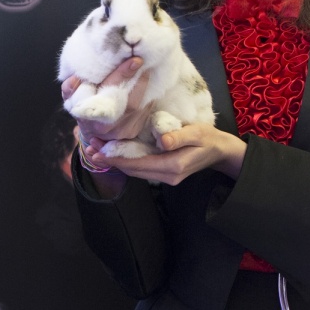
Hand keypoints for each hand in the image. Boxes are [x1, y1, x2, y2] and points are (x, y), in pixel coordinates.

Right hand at [62, 57, 151, 143]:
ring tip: (145, 70)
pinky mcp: (135, 131)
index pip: (109, 93)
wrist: (92, 131)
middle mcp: (109, 127)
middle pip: (131, 103)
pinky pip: (146, 111)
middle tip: (143, 63)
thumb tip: (74, 79)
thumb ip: (70, 89)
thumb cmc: (83, 109)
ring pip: (141, 107)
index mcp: (91, 116)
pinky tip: (145, 85)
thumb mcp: (71, 99)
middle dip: (140, 81)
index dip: (122, 75)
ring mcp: (124, 131)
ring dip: (146, 87)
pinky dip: (147, 96)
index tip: (135, 60)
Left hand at [85, 122, 246, 184]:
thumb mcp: (197, 133)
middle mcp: (167, 176)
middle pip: (133, 170)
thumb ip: (179, 137)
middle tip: (90, 149)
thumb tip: (163, 142)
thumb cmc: (209, 139)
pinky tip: (114, 153)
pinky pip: (141, 168)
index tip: (99, 152)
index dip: (117, 159)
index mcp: (173, 166)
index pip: (139, 164)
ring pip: (135, 171)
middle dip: (111, 160)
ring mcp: (165, 177)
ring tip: (96, 150)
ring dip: (115, 161)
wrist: (220, 151)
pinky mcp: (164, 173)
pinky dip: (126, 161)